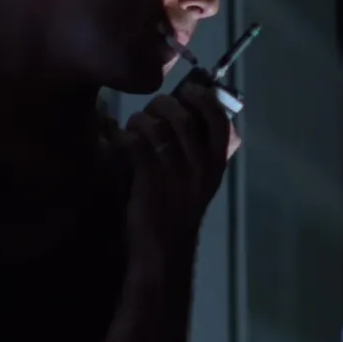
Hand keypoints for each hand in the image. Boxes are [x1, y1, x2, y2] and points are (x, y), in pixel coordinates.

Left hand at [125, 83, 233, 261]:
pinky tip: (123, 141)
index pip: (220, 119)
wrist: (163, 250)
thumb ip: (203, 149)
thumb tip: (191, 109)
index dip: (204, 98)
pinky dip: (126, 135)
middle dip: (164, 104)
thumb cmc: (180, 210)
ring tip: (135, 125)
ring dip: (141, 118)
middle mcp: (200, 165)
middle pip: (184, 115)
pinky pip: (137, 142)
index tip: (189, 90)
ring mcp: (175, 172)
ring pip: (158, 125)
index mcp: (216, 164)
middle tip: (153, 110)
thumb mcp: (202, 180)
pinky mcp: (150, 179)